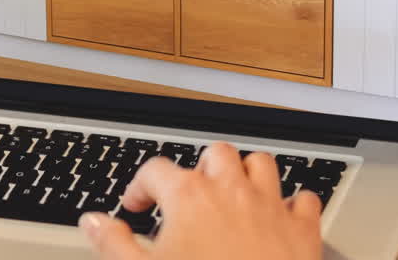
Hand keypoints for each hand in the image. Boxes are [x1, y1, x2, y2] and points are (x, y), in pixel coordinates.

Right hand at [81, 143, 321, 259]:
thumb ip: (114, 244)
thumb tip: (93, 223)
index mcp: (189, 197)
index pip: (156, 170)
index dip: (140, 186)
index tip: (136, 205)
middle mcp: (231, 192)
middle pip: (214, 154)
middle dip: (199, 169)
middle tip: (188, 195)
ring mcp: (270, 208)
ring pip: (261, 164)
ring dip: (246, 174)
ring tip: (232, 193)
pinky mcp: (302, 231)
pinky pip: (304, 200)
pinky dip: (292, 204)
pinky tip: (280, 217)